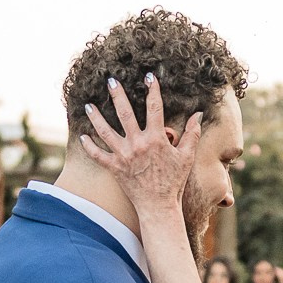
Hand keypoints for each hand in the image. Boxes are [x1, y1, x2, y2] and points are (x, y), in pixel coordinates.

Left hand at [79, 75, 201, 219]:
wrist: (158, 206)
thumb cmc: (174, 182)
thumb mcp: (186, 157)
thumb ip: (192, 134)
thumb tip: (199, 114)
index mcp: (156, 139)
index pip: (154, 108)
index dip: (152, 90)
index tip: (149, 76)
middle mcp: (138, 144)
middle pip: (124, 113)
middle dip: (117, 95)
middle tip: (110, 80)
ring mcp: (124, 156)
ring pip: (106, 131)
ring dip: (96, 117)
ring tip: (88, 105)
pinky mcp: (114, 168)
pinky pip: (98, 155)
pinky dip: (89, 146)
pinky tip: (83, 136)